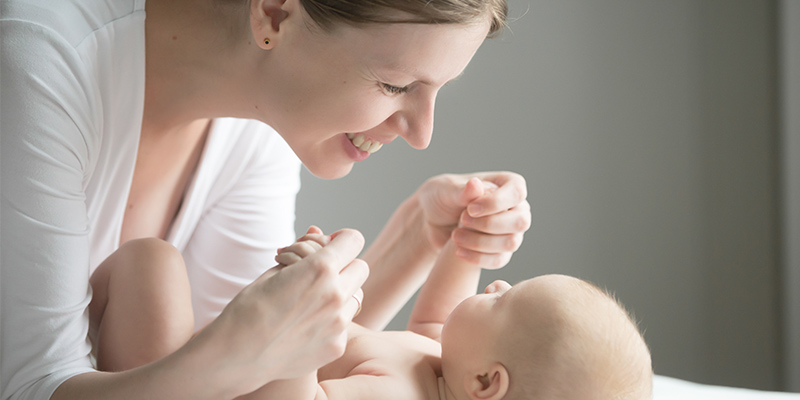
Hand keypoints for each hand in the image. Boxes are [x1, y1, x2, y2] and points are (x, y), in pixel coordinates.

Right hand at [197, 228, 368, 394]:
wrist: (235, 354)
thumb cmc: (249, 307)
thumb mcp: (275, 270)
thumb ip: (304, 253)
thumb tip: (319, 233)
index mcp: (320, 269)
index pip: (353, 240)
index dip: (341, 239)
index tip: (331, 246)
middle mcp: (336, 295)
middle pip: (361, 267)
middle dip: (344, 266)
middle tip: (320, 274)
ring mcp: (338, 324)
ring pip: (357, 297)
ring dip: (341, 294)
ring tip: (312, 301)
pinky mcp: (336, 346)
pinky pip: (345, 324)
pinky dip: (332, 321)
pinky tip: (306, 326)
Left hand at [417, 172, 530, 268]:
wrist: (432, 220)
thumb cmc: (442, 197)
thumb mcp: (446, 190)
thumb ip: (462, 190)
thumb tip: (476, 184)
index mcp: (508, 184)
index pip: (517, 192)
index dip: (496, 203)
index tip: (470, 208)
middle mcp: (516, 207)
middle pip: (520, 221)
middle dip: (488, 224)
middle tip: (462, 220)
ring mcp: (512, 231)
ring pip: (511, 243)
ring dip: (480, 242)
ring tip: (455, 236)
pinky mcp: (501, 251)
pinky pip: (499, 260)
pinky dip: (477, 258)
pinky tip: (458, 251)